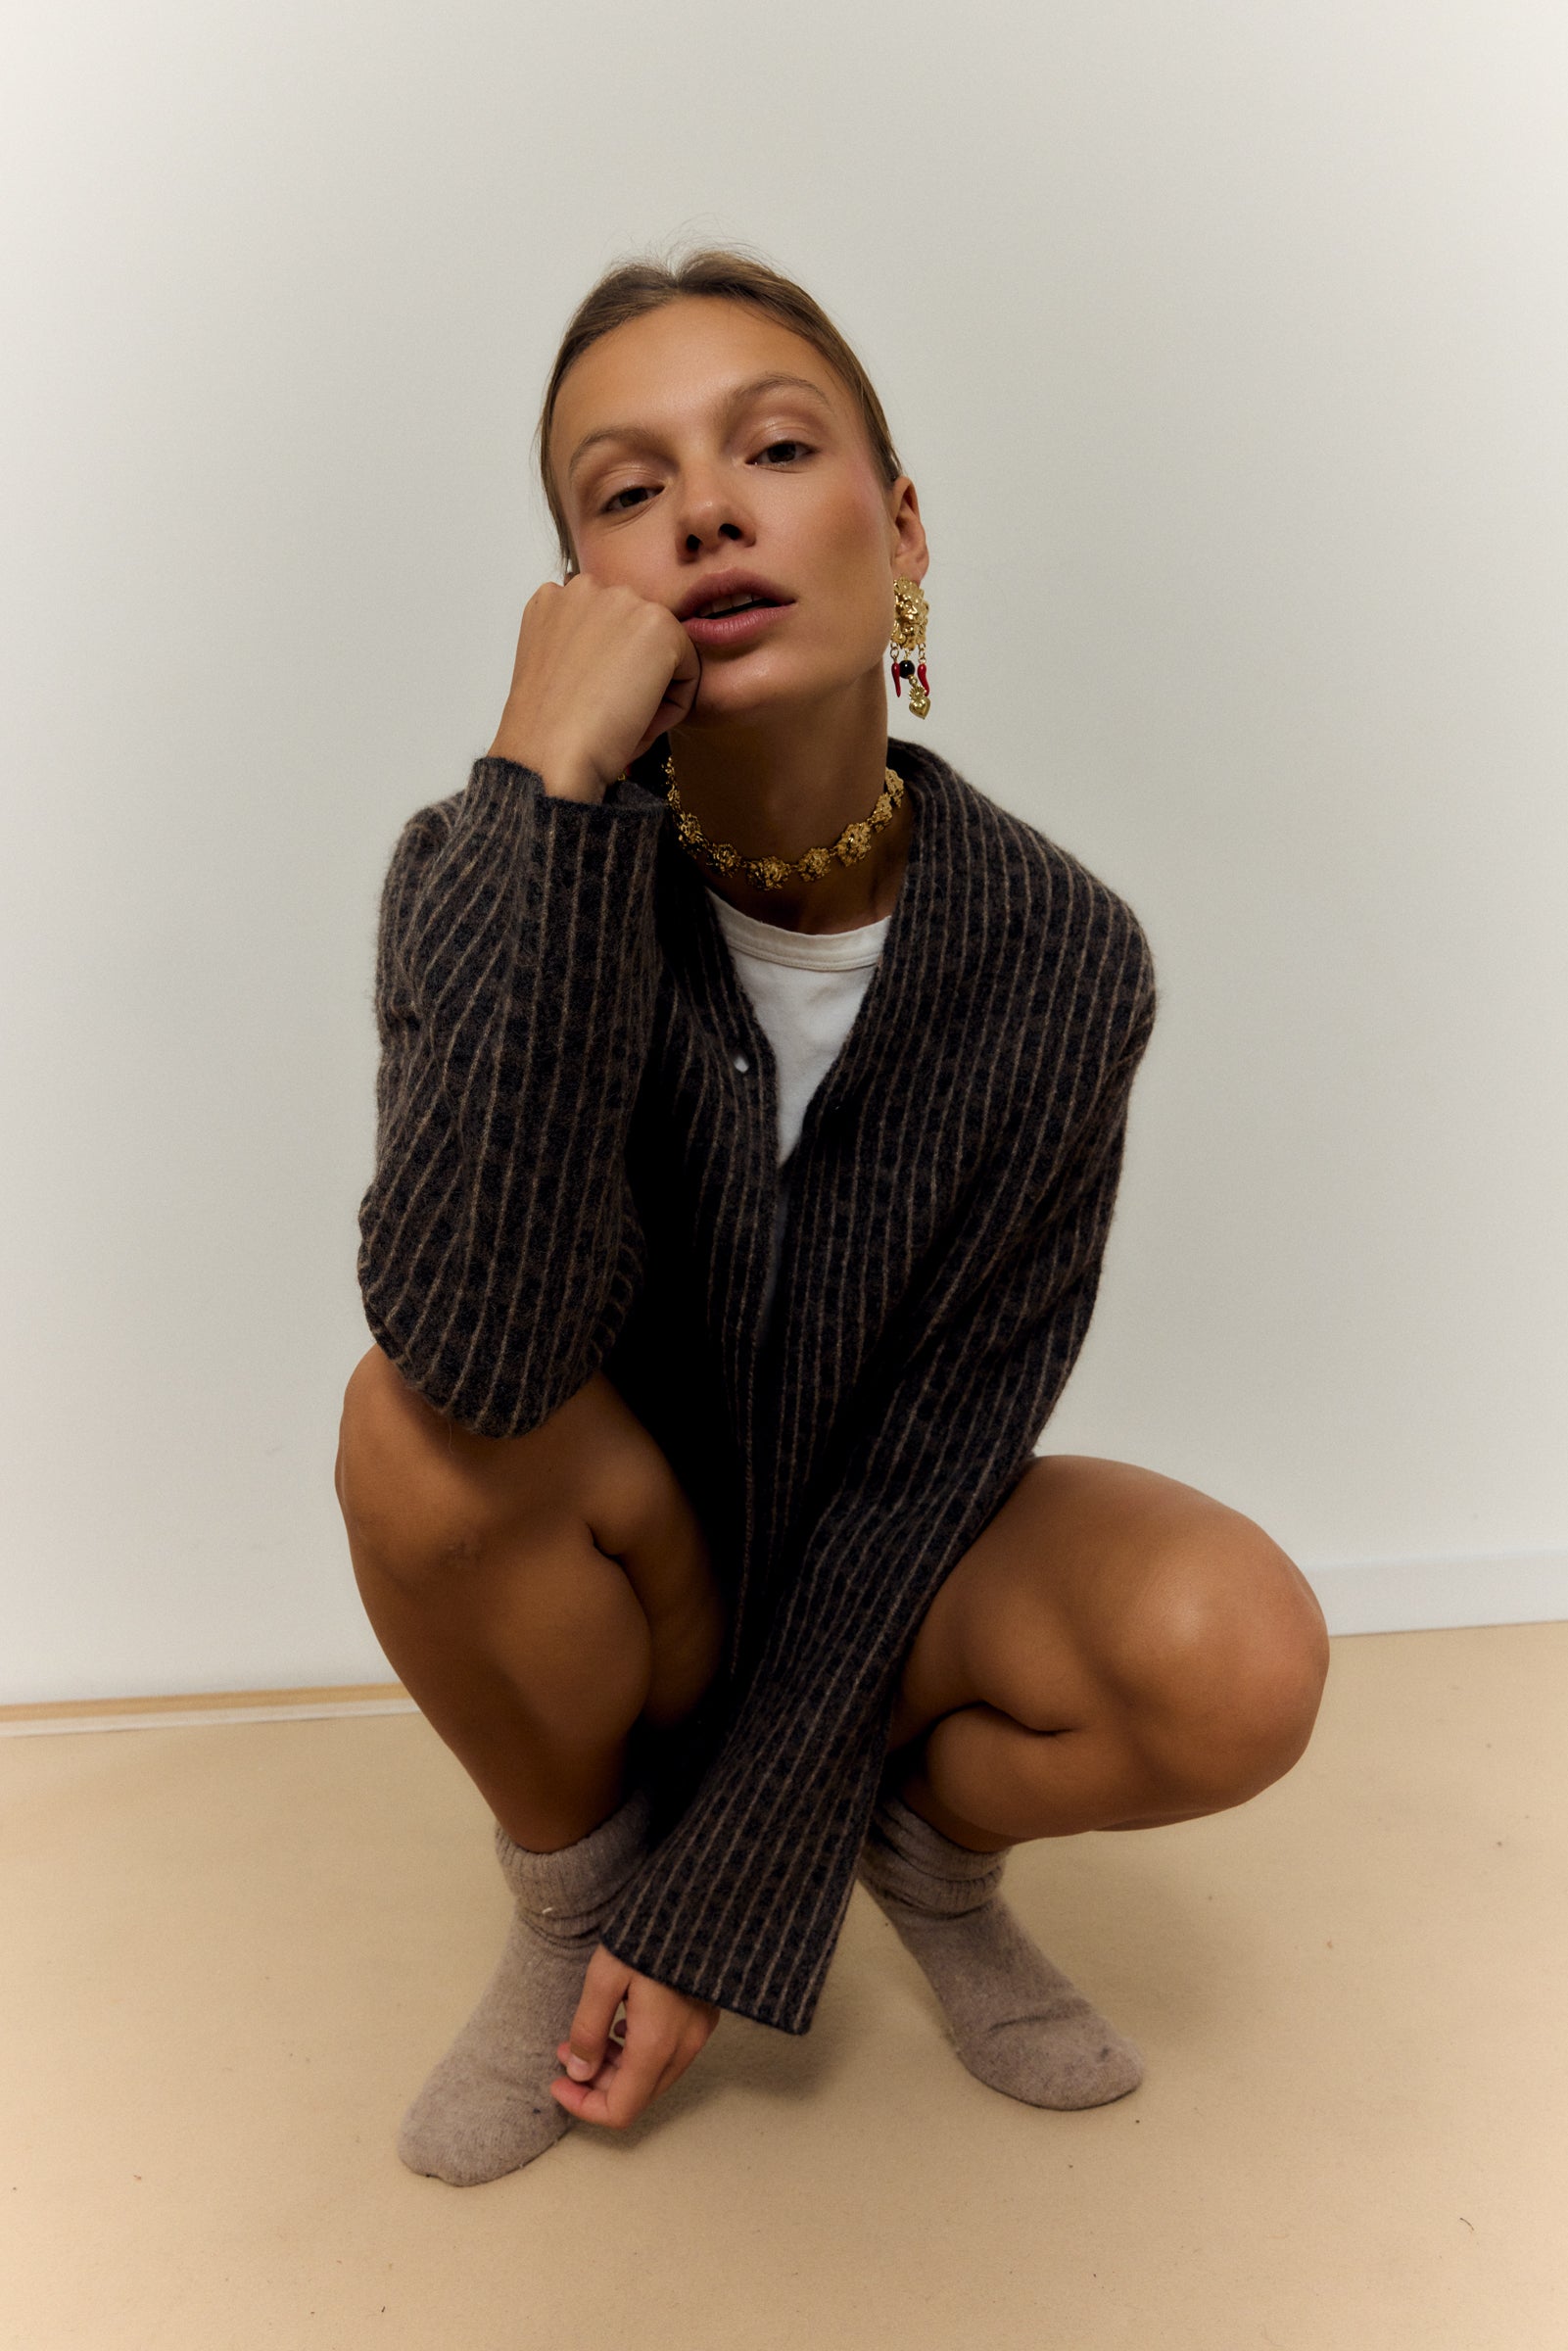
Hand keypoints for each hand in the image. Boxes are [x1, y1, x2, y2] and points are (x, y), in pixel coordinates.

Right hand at [487, 574, 702, 800]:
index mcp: (553, 600)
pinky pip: (690, 669)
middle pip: (638, 636)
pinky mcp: (658, 625)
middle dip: (634, 676)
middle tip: (611, 717)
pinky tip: (639, 722)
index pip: (610, 631)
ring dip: (654, 689)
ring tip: (623, 721)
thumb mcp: (558, 674)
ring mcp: (622, 600)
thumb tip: (628, 661)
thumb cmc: (549, 734)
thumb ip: (586, 649)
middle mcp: (585, 588)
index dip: (608, 676)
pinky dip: (674, 705)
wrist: (549, 759)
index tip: (592, 707)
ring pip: (665, 651)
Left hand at [551, 1943, 718, 2129]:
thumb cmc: (649, 1933)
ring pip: (652, 2078)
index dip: (583, 2106)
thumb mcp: (605, 1975)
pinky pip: (667, 2057)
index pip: (621, 2110)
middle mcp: (683, 2048)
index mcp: (657, 2044)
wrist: (699, 1901)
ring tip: (586, 2037)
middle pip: (636, 2097)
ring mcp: (698, 2034)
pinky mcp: (703, 2018)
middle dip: (595, 2085)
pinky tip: (621, 2026)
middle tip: (566, 2053)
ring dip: (615, 2069)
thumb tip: (579, 2073)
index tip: (557, 2082)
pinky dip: (638, 2055)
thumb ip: (589, 2028)